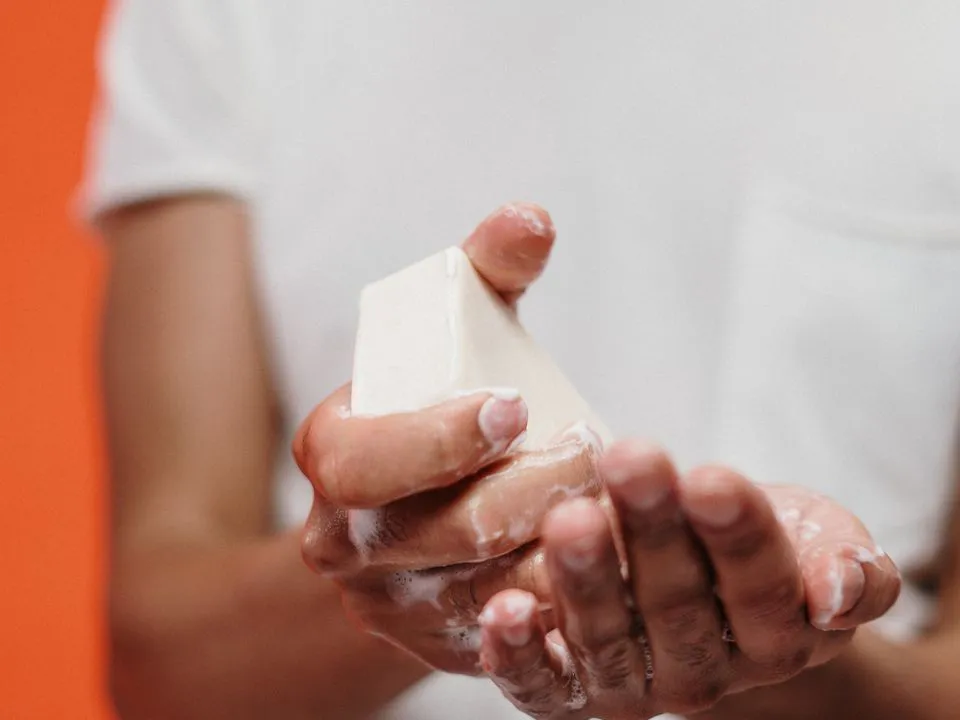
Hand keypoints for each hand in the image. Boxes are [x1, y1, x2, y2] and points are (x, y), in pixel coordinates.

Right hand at [293, 204, 602, 672]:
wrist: (416, 503)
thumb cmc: (441, 402)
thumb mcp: (458, 330)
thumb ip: (488, 270)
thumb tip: (532, 219)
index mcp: (332, 458)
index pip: (361, 464)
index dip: (434, 440)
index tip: (515, 406)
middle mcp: (346, 543)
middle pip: (439, 533)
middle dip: (526, 491)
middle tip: (593, 451)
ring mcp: (392, 604)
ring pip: (484, 592)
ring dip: (559, 547)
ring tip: (616, 501)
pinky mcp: (440, 646)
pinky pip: (511, 638)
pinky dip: (564, 604)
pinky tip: (609, 564)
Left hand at [478, 441, 901, 717]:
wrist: (707, 572)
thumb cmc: (765, 540)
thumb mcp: (823, 539)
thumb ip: (852, 567)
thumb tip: (838, 589)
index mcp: (774, 637)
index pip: (759, 586)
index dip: (737, 534)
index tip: (711, 477)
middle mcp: (702, 672)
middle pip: (676, 604)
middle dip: (653, 531)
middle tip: (631, 462)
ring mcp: (632, 683)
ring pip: (608, 639)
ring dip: (586, 580)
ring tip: (571, 518)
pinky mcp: (569, 689)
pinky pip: (543, 685)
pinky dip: (519, 654)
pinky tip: (503, 608)